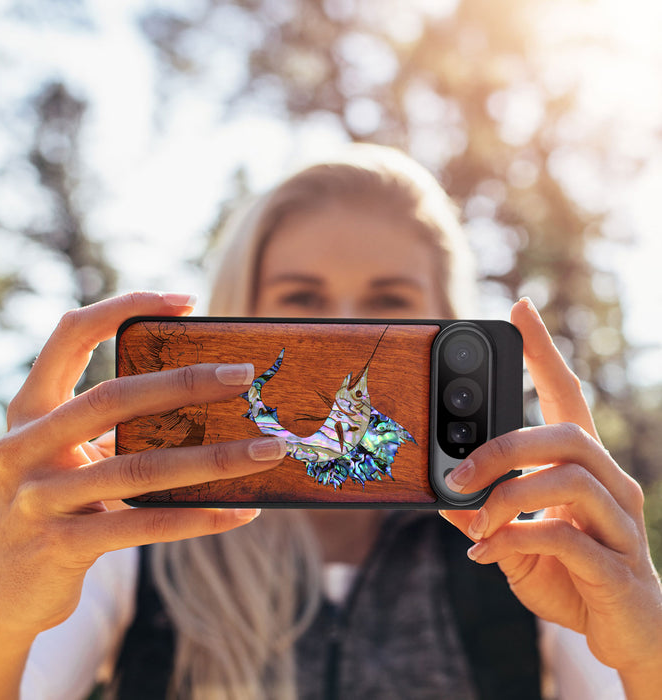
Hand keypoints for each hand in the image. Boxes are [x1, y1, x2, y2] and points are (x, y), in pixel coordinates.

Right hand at [0, 292, 285, 640]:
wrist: (8, 590)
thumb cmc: (59, 504)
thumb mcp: (73, 455)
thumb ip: (116, 427)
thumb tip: (208, 398)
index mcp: (30, 410)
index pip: (70, 335)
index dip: (124, 307)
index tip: (186, 300)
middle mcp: (24, 446)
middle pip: (113, 397)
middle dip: (185, 382)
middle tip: (244, 374)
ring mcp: (38, 498)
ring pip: (140, 468)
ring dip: (214, 458)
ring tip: (268, 450)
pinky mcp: (60, 546)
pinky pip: (144, 525)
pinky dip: (198, 518)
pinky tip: (241, 511)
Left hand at [440, 298, 661, 692]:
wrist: (627, 635)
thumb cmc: (571, 576)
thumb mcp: (514, 539)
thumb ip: (484, 515)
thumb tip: (442, 496)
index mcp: (584, 468)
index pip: (567, 395)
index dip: (544, 352)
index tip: (520, 309)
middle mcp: (611, 484)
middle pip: (566, 434)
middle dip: (503, 447)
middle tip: (457, 472)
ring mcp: (621, 523)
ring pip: (569, 479)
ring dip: (507, 497)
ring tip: (474, 522)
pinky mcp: (619, 566)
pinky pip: (566, 537)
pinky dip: (515, 540)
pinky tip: (487, 554)